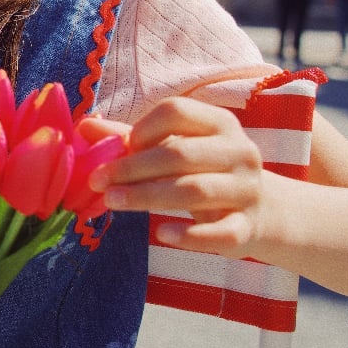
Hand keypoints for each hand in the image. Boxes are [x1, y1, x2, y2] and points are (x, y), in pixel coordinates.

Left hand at [79, 100, 277, 257]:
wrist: (263, 210)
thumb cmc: (206, 172)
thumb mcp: (176, 149)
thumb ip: (132, 139)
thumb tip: (83, 127)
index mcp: (219, 123)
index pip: (177, 111)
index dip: (143, 127)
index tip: (122, 147)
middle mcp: (239, 151)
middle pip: (179, 153)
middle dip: (133, 168)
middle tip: (98, 181)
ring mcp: (247, 190)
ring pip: (195, 190)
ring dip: (148, 196)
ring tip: (112, 202)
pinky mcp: (248, 227)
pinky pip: (220, 232)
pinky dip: (190, 236)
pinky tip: (161, 234)